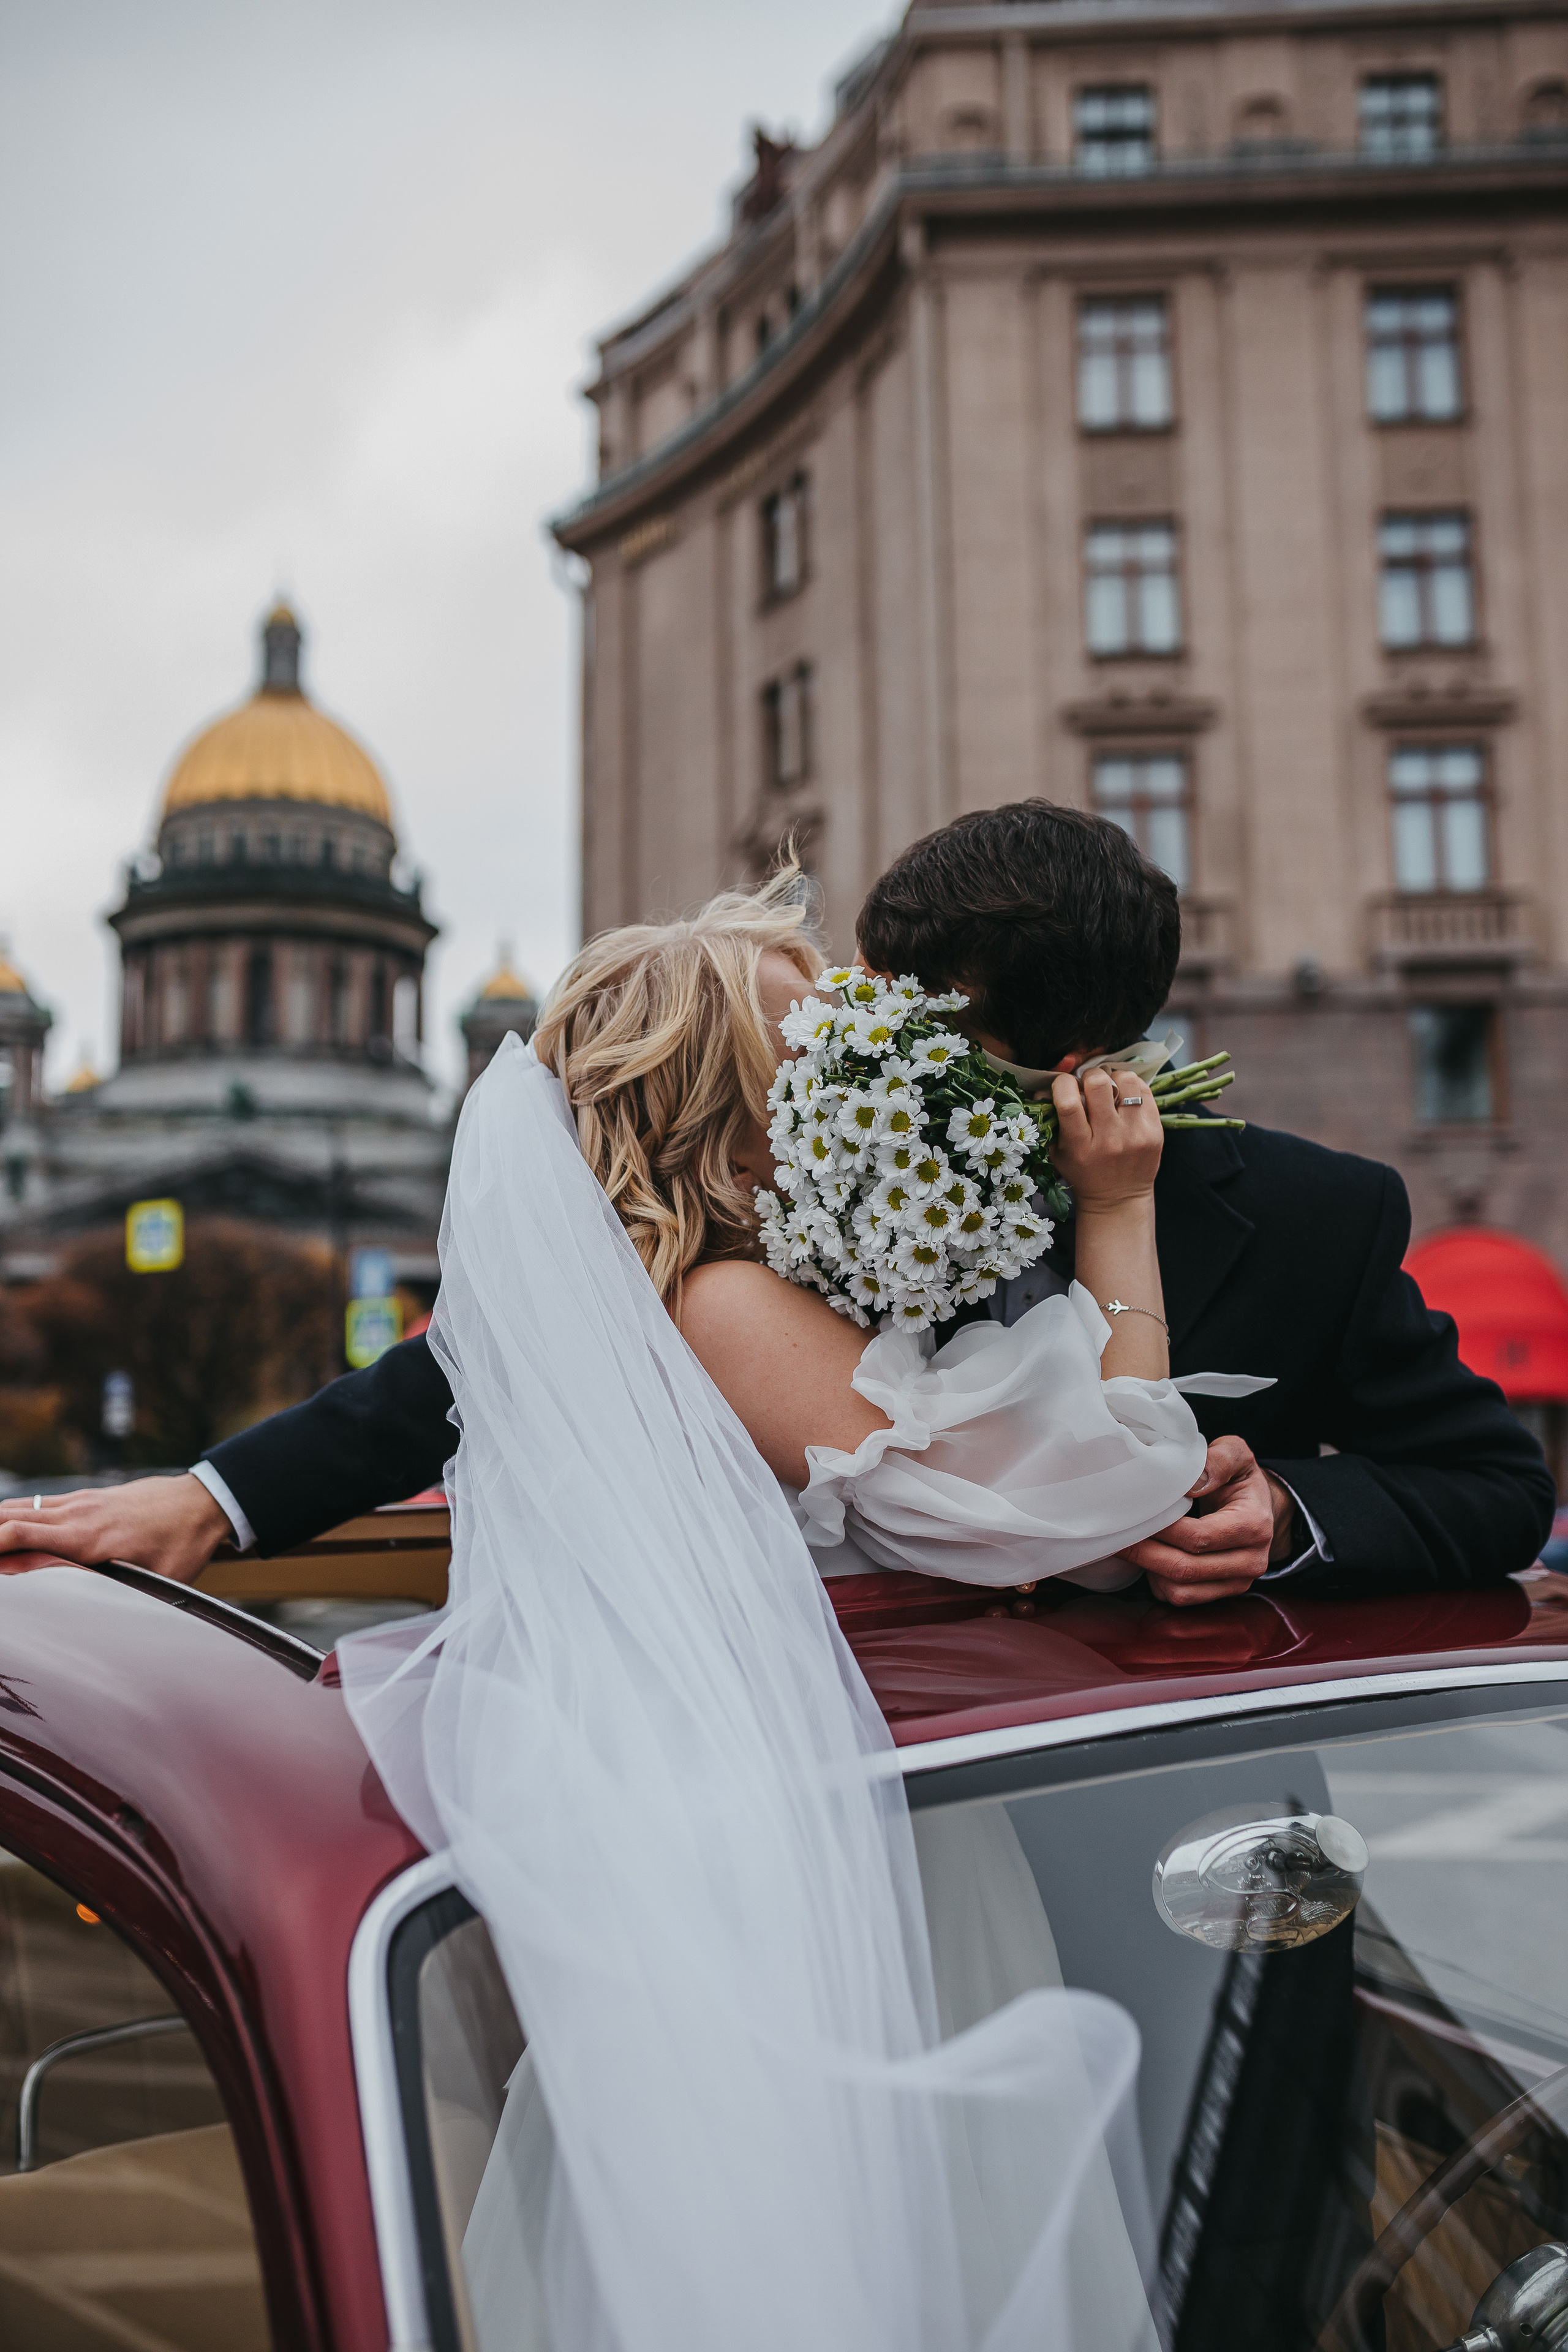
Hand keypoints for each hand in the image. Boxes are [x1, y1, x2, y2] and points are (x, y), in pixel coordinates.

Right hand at [0, 1475, 231, 1584]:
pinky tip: (6, 1524)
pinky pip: (40, 1502)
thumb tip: (64, 1590)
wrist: (205, 1501)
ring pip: (22, 1506)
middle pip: (11, 1518)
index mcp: (89, 1538)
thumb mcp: (147, 1578)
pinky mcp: (88, 1497)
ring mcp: (82, 1501)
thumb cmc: (181, 1545)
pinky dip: (15, 1513)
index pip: (21, 1536)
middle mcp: (79, 1514)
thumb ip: (97, 1581)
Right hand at [1049, 1065, 1162, 1212]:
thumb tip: (1044, 1088)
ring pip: (1126, 1081)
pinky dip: (1132, 1087)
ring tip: (1110, 1088)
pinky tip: (1125, 1096)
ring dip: (1114, 1078)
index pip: (1068, 1102)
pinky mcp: (1155, 1131)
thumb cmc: (1083, 1172)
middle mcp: (1108, 1139)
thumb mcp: (1058, 1153)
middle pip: (1098, 1084)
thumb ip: (1049, 1121)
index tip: (1064, 1084)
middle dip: (1090, 1076)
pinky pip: (1145, 1092)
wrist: (1118, 1198)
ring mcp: (1135, 1134)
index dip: (1062, 1083)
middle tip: (1089, 1083)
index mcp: (1079, 1145)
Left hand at [1121, 1435, 1295, 1606]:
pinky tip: (1149, 1556)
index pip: (1199, 1537)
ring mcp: (1237, 1583)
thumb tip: (1193, 1483)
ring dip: (1149, 1569)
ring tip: (1130, 1543)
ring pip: (1180, 1590)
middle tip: (1117, 1533)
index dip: (1163, 1528)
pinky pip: (1180, 1598)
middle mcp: (1250, 1561)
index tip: (1137, 1513)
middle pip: (1185, 1568)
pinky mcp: (1222, 1594)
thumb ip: (1220, 1460)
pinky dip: (1157, 1581)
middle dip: (1145, 1552)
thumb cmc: (1239, 1479)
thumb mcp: (1236, 1455)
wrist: (1257, 1507)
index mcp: (1254, 1525)